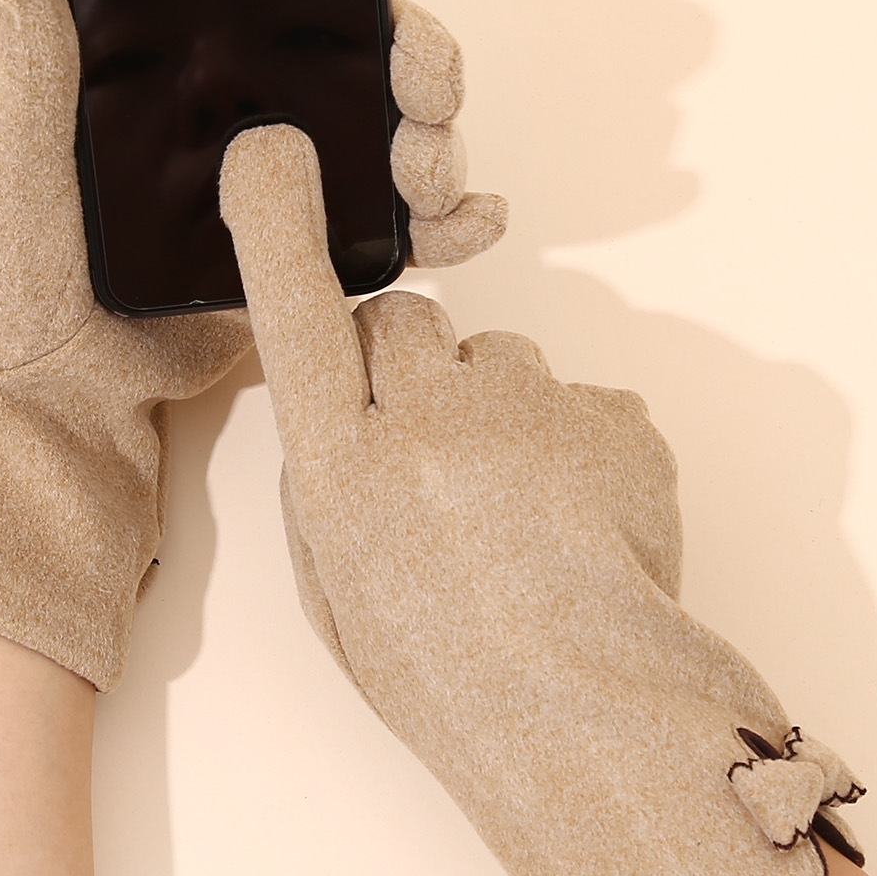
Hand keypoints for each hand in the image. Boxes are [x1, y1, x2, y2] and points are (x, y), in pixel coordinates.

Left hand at [0, 0, 502, 687]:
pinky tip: (469, 226)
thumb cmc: (10, 263)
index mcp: (197, 78)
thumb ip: (24, 45)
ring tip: (427, 181)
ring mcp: (293, 198)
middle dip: (423, 79)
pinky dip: (455, 229)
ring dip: (442, 151)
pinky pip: (403, 241)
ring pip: (403, 151)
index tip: (390, 14)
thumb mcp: (9, 145)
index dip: (364, 3)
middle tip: (423, 103)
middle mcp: (257, 125)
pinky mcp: (314, 268)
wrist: (41, 391)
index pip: (302, 14)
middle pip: (375, 76)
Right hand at [220, 124, 863, 875]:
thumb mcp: (343, 602)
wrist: (595, 723)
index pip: (294, 322)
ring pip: (495, 355)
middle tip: (434, 441)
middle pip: (400, 318)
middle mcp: (426, 425)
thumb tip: (339, 425)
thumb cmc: (454, 679)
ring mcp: (527, 414)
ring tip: (524, 513)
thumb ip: (327, 493)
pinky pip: (579, 397)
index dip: (275, 232)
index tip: (265, 152)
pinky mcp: (611, 419)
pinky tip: (583, 524)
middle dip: (407, 354)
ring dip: (498, 408)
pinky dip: (577, 445)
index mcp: (343, 475)